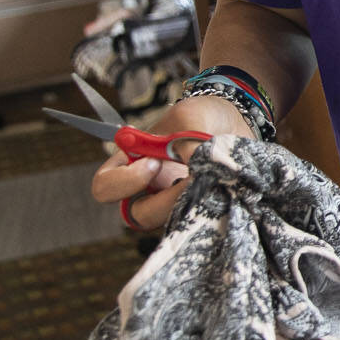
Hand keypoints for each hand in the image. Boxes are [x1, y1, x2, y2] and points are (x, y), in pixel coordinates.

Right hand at [86, 93, 253, 230]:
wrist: (234, 123)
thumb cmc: (201, 116)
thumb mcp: (192, 117)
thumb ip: (187, 139)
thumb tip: (195, 169)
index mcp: (131, 163)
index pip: (104, 186)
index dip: (125, 181)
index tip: (155, 163)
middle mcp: (146, 189)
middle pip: (137, 215)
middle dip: (164, 203)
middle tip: (192, 181)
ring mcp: (172, 204)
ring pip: (170, 222)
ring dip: (192, 204)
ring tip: (214, 179)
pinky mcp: (199, 211)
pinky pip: (199, 221)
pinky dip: (211, 207)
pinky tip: (224, 187)